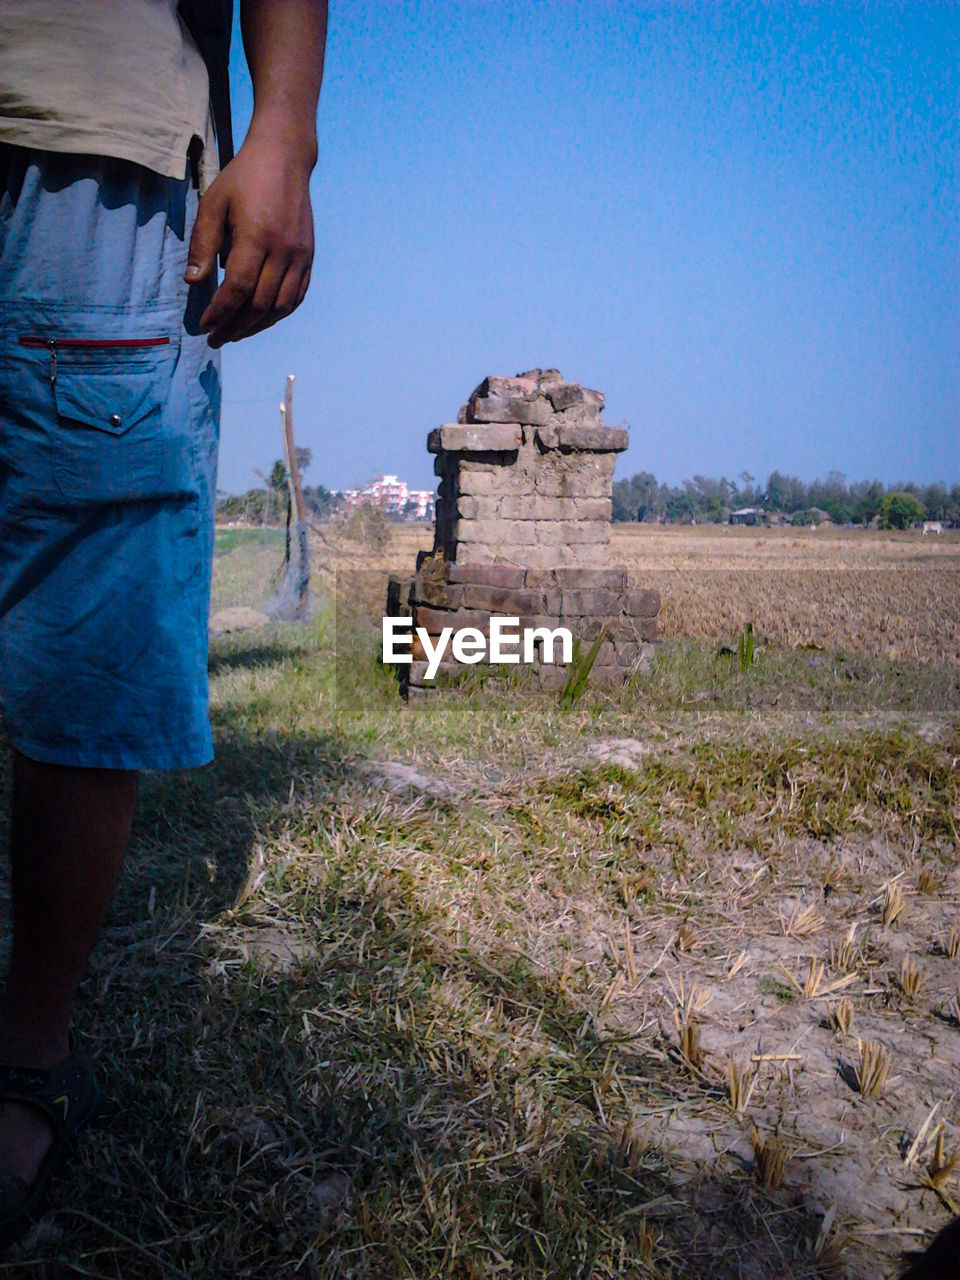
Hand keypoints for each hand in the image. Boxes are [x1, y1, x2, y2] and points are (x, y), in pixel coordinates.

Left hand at [184, 134, 313, 346]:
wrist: (284, 158)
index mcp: (257, 236)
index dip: (220, 312)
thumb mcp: (213, 203)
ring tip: (235, 334)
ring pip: (280, 307)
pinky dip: (277, 314)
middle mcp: (283, 251)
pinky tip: (260, 320)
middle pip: (259, 305)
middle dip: (235, 327)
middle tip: (215, 338)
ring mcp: (300, 256)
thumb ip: (203, 244)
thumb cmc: (243, 179)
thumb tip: (193, 282)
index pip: (238, 288)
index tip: (204, 325)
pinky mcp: (309, 258)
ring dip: (256, 327)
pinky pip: (295, 298)